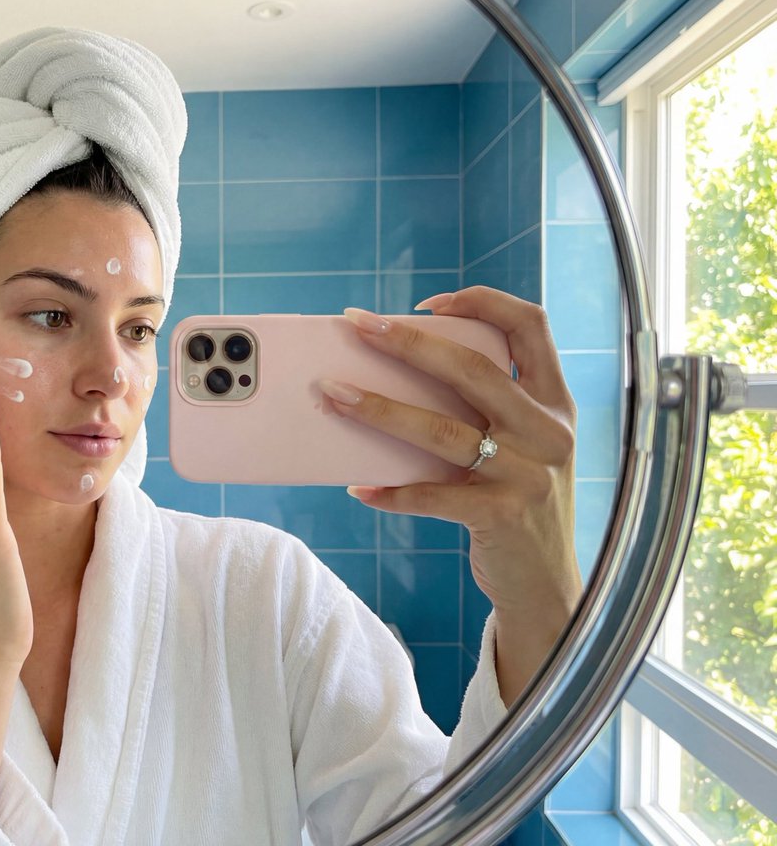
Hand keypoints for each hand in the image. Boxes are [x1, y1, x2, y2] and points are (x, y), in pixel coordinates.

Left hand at [323, 287, 581, 702]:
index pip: (530, 326)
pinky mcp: (501, 516)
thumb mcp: (523, 449)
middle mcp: (548, 431)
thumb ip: (485, 412)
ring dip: (378, 408)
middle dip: (407, 341)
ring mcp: (528, 474)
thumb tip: (397, 377)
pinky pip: (432, 495)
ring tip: (332, 394)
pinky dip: (391, 491)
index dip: (481, 302)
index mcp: (555, 403)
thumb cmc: (519, 504)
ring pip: (440, 429)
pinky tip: (359, 486)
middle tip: (357, 326)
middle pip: (472, 367)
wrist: (547, 587)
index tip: (428, 303)